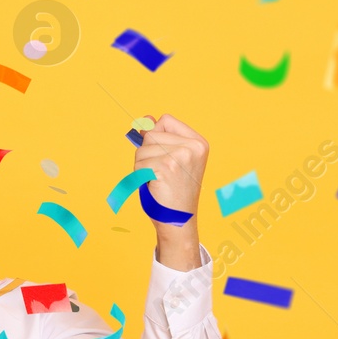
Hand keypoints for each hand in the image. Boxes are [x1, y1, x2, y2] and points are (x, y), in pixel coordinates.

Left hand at [134, 114, 207, 268]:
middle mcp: (193, 147)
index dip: (155, 135)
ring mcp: (180, 156)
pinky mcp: (166, 167)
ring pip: (142, 148)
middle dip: (147, 153)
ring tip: (158, 180)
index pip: (165, 120)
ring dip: (142, 166)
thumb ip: (159, 137)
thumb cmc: (173, 191)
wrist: (178, 220)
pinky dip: (140, 176)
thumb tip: (145, 118)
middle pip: (151, 134)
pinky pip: (139, 163)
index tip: (162, 156)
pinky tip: (154, 186)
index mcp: (198, 142)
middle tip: (161, 173)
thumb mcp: (171, 159)